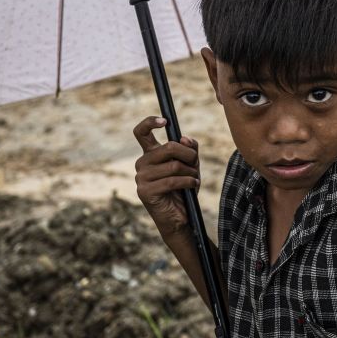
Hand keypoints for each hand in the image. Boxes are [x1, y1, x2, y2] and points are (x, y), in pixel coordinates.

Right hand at [133, 116, 200, 236]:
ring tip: (194, 179)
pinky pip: (172, 180)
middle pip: (169, 147)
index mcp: (150, 154)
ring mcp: (141, 177)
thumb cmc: (184, 188)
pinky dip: (188, 182)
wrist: (180, 217)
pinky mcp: (144, 191)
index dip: (150, 122)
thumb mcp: (191, 164)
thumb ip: (189, 148)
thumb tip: (183, 138)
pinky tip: (193, 186)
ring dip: (191, 172)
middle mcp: (142, 163)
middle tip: (195, 164)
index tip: (165, 121)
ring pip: (173, 165)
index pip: (141, 132)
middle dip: (189, 155)